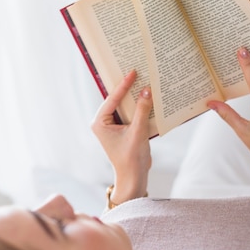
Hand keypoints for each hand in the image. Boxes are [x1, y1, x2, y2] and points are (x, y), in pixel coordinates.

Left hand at [91, 70, 152, 204]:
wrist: (134, 177)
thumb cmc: (131, 158)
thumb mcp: (138, 132)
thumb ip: (142, 110)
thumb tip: (147, 90)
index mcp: (100, 123)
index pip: (112, 99)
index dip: (123, 86)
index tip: (132, 73)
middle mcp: (104, 123)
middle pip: (117, 100)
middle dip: (128, 88)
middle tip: (138, 72)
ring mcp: (113, 126)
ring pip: (125, 106)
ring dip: (135, 97)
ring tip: (145, 82)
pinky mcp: (124, 129)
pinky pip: (131, 114)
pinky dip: (140, 107)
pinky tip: (149, 98)